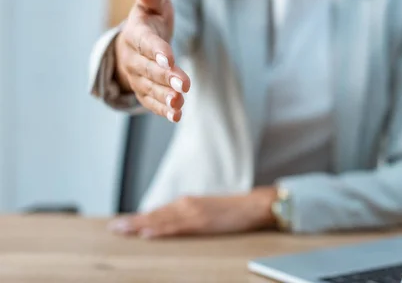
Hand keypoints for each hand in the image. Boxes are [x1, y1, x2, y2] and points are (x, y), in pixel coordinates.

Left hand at [108, 187, 277, 238]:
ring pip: (161, 220)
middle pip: (154, 215)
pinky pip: (177, 228)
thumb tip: (172, 224)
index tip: (122, 223)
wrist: (253, 205)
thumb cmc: (233, 210)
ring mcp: (193, 212)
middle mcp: (186, 205)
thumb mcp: (207, 211)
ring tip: (123, 230)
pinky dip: (161, 229)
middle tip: (114, 228)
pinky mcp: (201, 222)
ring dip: (140, 225)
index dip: (139, 218)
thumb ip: (189, 216)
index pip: (157, 212)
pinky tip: (148, 233)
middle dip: (133, 222)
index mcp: (187, 203)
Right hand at [114, 0, 190, 122]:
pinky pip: (151, 102)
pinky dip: (163, 110)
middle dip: (165, 77)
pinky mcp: (144, 92)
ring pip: (150, 88)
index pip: (145, 43)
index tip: (169, 58)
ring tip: (179, 103)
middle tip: (184, 84)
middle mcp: (133, 58)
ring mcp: (137, 77)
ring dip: (165, 97)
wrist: (138, 42)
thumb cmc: (151, 20)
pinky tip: (176, 114)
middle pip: (149, 69)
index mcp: (136, 34)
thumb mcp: (153, 5)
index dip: (157, 51)